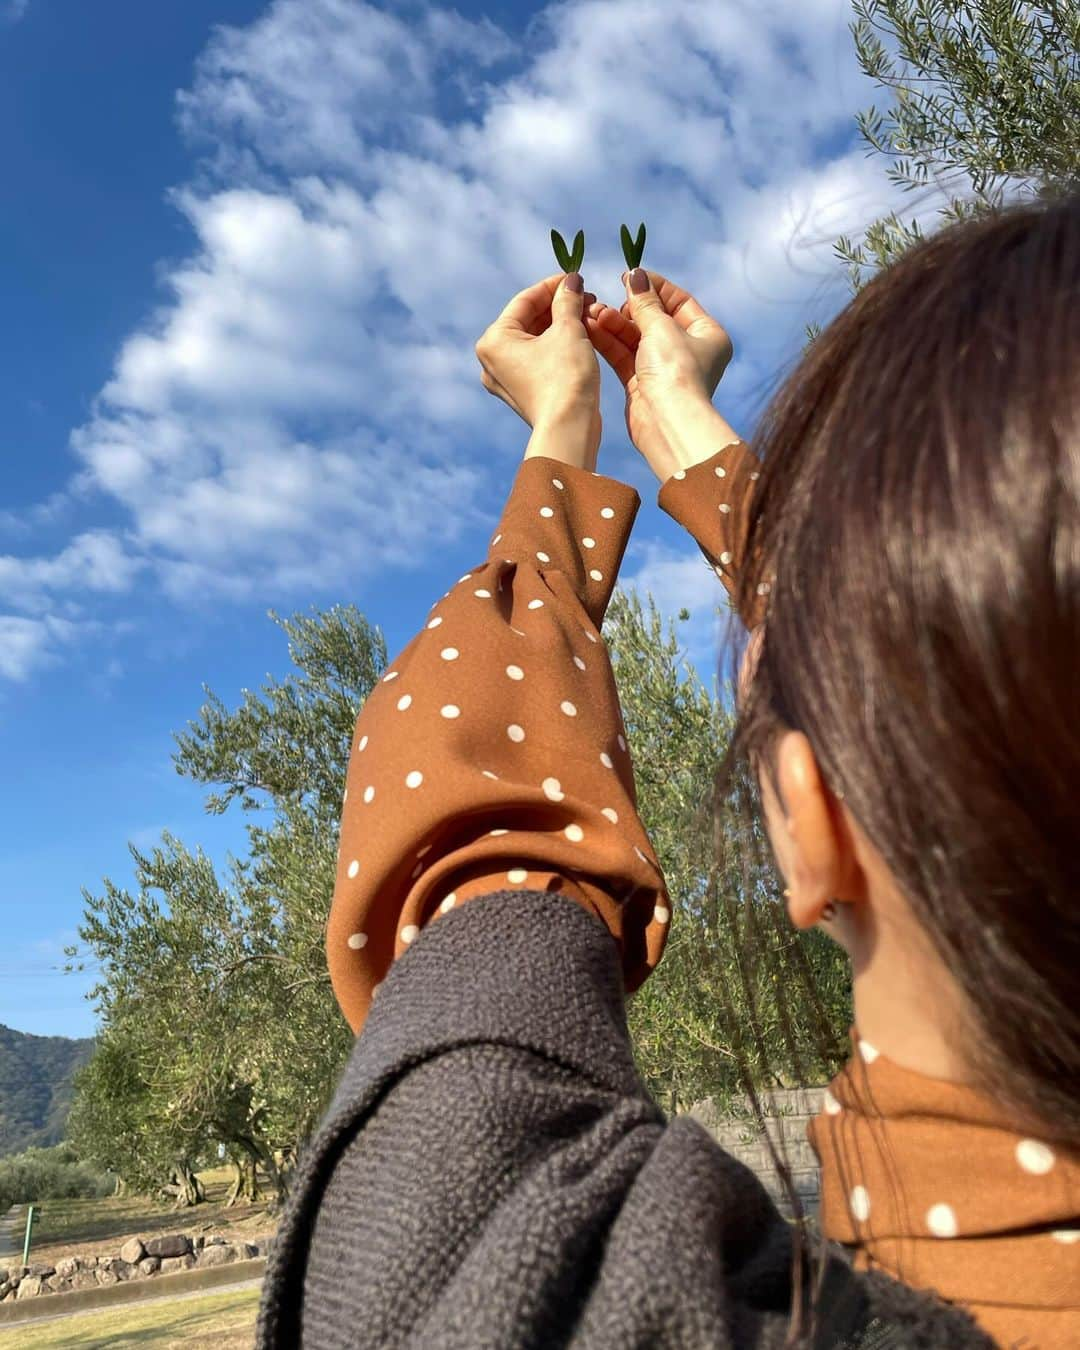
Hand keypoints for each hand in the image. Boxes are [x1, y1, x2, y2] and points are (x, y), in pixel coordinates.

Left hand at [475, 273, 601, 441]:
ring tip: (587, 315)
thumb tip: (572, 281)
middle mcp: (491, 360)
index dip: (553, 285)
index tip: (576, 277)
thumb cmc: (566, 378)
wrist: (569, 429)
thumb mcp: (569, 330)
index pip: (525, 300)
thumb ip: (568, 300)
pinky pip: (537, 359)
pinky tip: (580, 337)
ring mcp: (504, 379)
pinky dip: (556, 346)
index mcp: (493, 340)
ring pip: (534, 340)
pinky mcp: (521, 393)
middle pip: (528, 320)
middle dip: (558, 307)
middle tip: (586, 297)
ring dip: (560, 325)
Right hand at [583, 270, 733, 477]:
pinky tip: (591, 328)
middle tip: (605, 299)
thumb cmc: (675, 372)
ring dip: (613, 324)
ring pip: (635, 338)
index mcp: (707, 335)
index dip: (654, 287)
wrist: (666, 422)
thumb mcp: (661, 327)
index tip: (629, 276)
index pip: (679, 301)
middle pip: (654, 319)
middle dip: (627, 309)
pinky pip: (624, 355)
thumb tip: (635, 274)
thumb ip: (645, 301)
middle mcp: (688, 351)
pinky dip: (609, 342)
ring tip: (592, 313)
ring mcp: (664, 368)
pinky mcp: (642, 383)